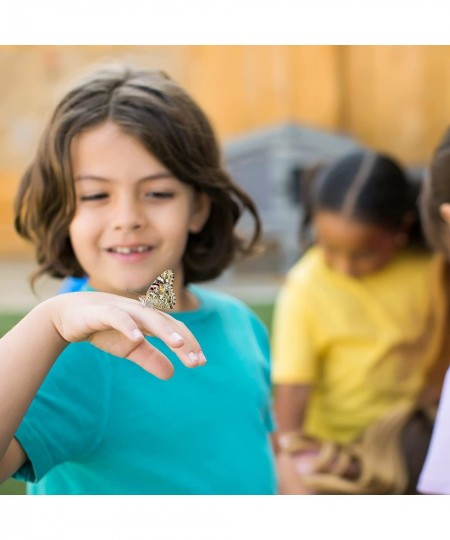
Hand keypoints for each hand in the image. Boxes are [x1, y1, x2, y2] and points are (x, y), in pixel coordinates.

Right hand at [48, 291, 205, 379]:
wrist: (68, 316)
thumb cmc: (104, 329)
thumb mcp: (129, 348)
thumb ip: (150, 358)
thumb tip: (171, 374)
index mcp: (148, 319)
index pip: (174, 329)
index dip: (189, 344)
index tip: (200, 362)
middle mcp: (140, 311)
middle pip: (167, 323)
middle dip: (183, 341)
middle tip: (196, 361)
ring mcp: (122, 309)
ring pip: (148, 317)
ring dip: (165, 329)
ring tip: (179, 344)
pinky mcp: (102, 311)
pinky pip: (117, 317)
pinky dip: (128, 326)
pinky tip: (138, 338)